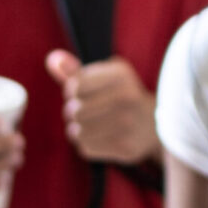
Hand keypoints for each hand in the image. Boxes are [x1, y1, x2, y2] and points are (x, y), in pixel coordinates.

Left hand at [46, 51, 158, 165]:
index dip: (70, 91)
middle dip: (72, 112)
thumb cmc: (121, 96)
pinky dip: (86, 143)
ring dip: (77, 129)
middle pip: (74, 110)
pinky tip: (97, 137)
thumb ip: (75, 69)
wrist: (154, 125)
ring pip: (77, 132)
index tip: (79, 93)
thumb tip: (52, 59)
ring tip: (87, 125)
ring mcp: (128, 124)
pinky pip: (86, 148)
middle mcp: (127, 98)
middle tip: (82, 112)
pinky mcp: (126, 148)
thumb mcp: (103, 77)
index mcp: (121, 75)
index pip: (75, 86)